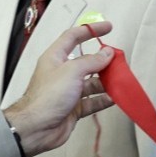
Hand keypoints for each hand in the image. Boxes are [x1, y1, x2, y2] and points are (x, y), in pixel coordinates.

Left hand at [3, 21, 114, 156]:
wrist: (36, 128)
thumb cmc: (48, 96)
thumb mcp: (72, 71)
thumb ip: (92, 61)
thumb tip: (107, 53)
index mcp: (56, 57)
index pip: (73, 36)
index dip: (90, 30)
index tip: (108, 28)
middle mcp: (62, 72)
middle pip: (86, 61)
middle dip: (103, 60)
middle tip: (119, 61)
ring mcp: (68, 91)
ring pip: (91, 82)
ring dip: (106, 82)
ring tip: (119, 81)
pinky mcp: (73, 108)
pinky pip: (92, 101)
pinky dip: (103, 99)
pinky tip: (114, 98)